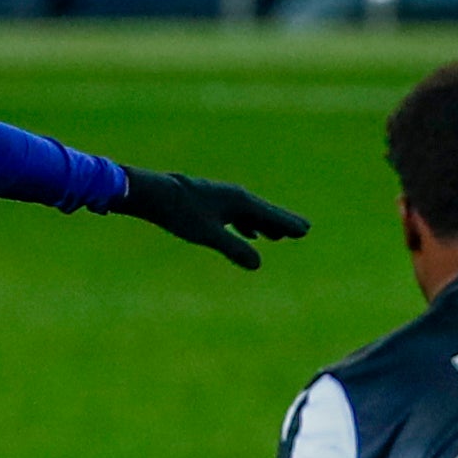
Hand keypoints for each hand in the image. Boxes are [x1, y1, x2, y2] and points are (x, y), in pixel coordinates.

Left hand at [112, 167, 310, 270]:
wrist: (152, 193)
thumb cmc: (180, 213)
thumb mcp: (208, 234)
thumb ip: (234, 248)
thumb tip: (257, 264)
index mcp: (238, 201)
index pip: (270, 215)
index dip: (288, 224)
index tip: (306, 230)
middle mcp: (234, 196)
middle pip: (264, 212)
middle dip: (282, 222)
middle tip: (303, 230)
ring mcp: (222, 198)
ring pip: (250, 213)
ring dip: (265, 224)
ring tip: (278, 236)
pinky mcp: (210, 202)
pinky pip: (237, 214)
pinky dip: (247, 223)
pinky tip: (247, 231)